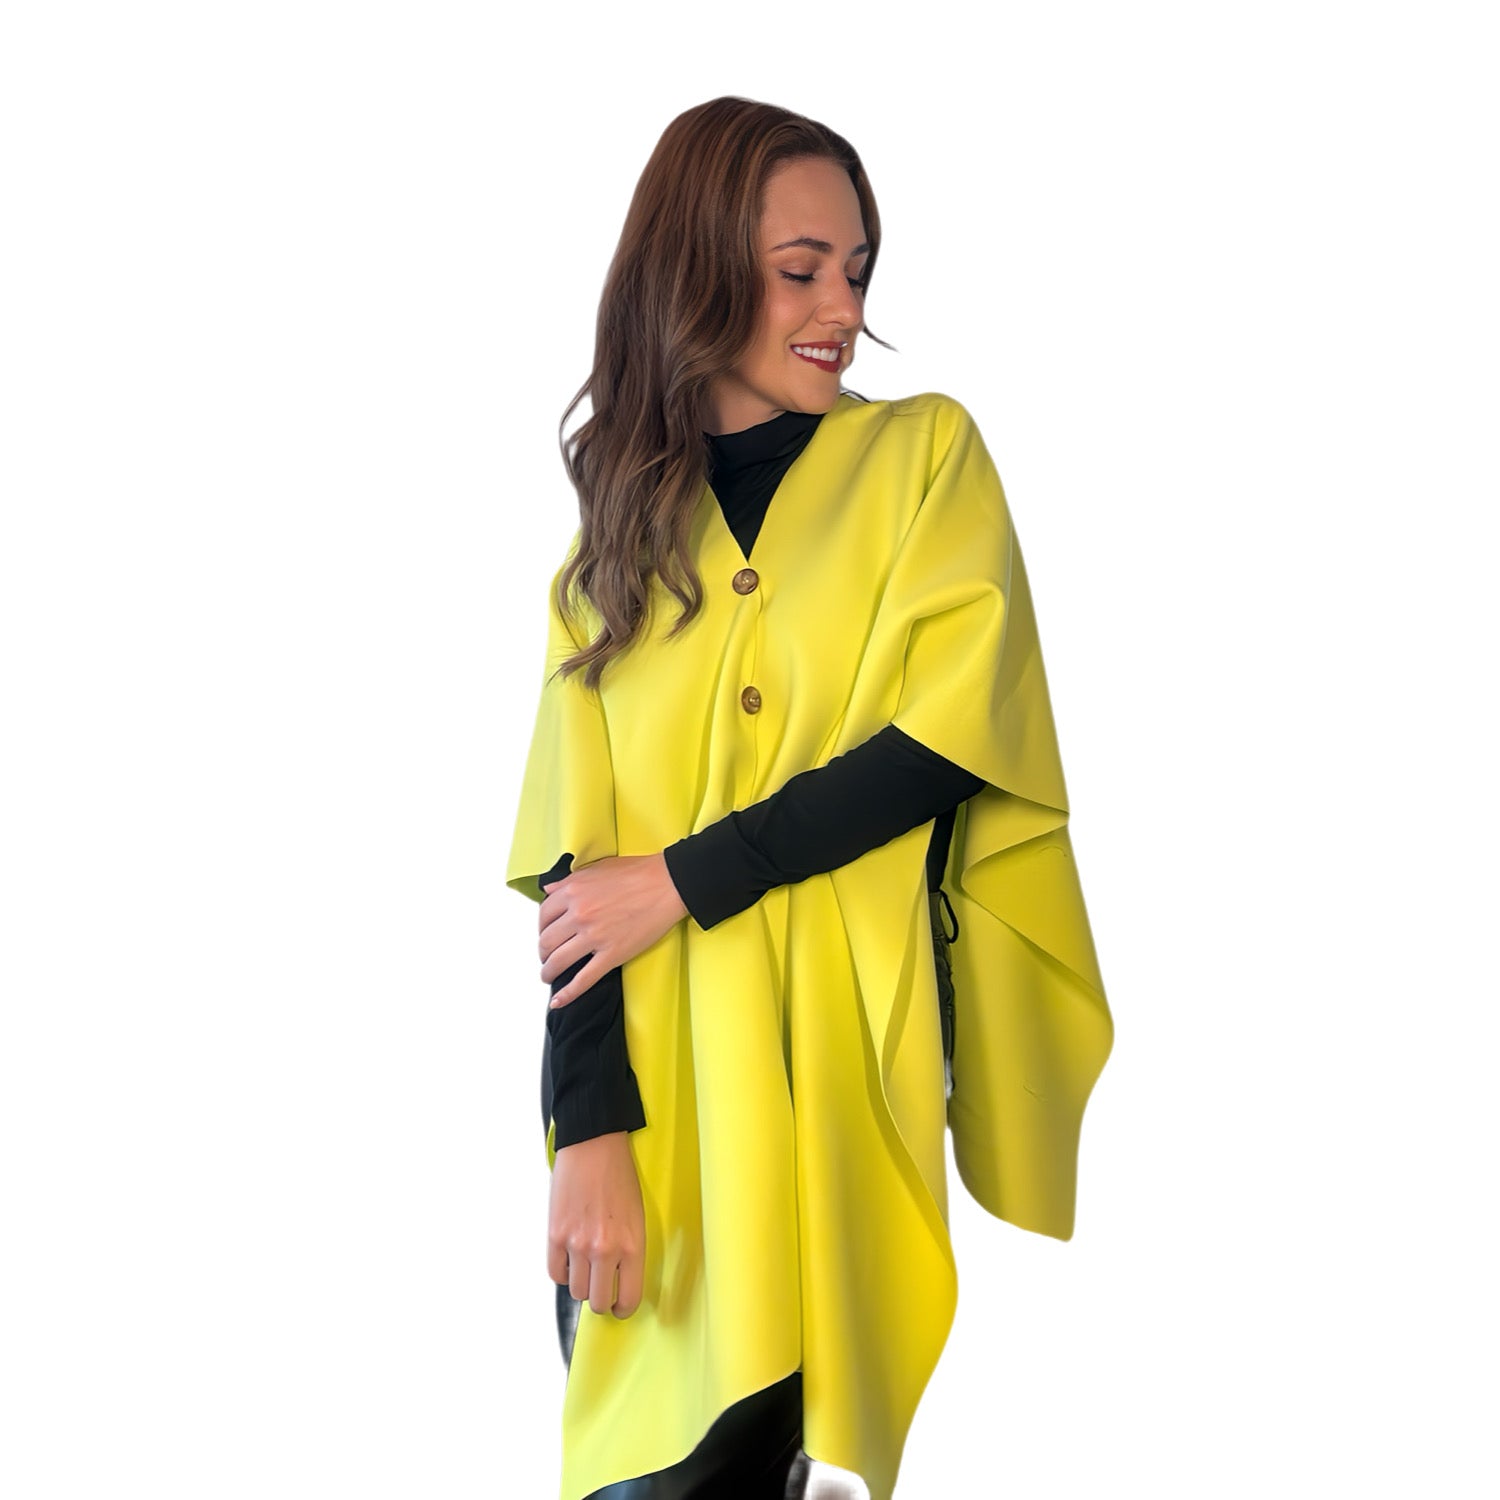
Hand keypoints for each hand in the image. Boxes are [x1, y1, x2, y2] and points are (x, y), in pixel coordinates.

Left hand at [539, 852, 687, 1008]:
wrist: (668, 884)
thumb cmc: (638, 873)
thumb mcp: (597, 868)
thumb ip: (569, 880)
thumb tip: (548, 889)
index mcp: (573, 892)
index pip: (543, 915)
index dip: (541, 927)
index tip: (544, 933)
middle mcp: (579, 914)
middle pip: (546, 941)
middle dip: (543, 952)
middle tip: (546, 957)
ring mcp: (594, 937)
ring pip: (559, 961)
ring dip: (549, 972)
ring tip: (549, 976)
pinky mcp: (612, 955)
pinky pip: (583, 979)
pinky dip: (568, 994)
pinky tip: (558, 1001)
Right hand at [547, 1132, 644, 1317]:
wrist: (593, 1145)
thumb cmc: (619, 1176)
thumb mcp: (637, 1216)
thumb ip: (629, 1250)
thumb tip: (618, 1279)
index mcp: (632, 1245)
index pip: (629, 1298)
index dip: (623, 1308)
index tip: (619, 1306)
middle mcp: (605, 1250)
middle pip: (598, 1301)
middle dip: (601, 1299)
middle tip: (601, 1287)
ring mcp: (578, 1244)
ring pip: (576, 1291)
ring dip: (581, 1283)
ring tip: (585, 1265)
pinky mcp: (555, 1235)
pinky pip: (555, 1273)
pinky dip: (562, 1271)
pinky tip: (569, 1257)